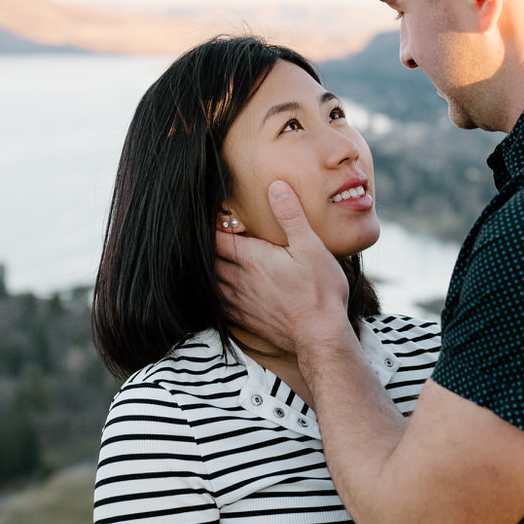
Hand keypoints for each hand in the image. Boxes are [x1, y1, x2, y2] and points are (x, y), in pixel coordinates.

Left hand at [216, 181, 350, 352]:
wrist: (320, 335)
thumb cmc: (320, 291)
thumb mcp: (311, 246)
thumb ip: (290, 216)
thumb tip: (276, 187)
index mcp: (253, 259)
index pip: (218, 238)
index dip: (210, 226)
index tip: (208, 217)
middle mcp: (241, 279)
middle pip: (210, 260)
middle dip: (205, 247)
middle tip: (202, 237)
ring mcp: (242, 301)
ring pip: (212, 282)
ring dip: (207, 270)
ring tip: (206, 261)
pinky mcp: (246, 319)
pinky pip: (218, 304)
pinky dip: (212, 295)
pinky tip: (215, 292)